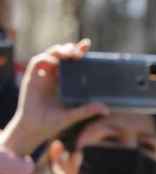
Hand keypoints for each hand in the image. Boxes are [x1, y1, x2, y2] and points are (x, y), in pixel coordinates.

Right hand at [0, 40, 108, 156]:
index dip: (79, 51)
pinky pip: (37, 62)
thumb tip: (105, 110)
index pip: (74, 63)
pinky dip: (45, 59)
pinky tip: (53, 61)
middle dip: (71, 49)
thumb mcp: (73, 115)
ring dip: (59, 51)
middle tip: (79, 50)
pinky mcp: (32, 77)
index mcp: (66, 81)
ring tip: (69, 53)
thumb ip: (87, 110)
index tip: (87, 44)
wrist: (34, 129)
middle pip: (63, 56)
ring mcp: (43, 75)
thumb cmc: (53, 122)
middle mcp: (55, 75)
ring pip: (50, 55)